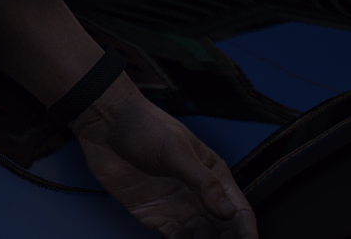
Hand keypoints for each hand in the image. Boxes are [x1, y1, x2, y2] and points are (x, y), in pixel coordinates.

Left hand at [73, 93, 257, 238]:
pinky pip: (174, 238)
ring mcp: (176, 205)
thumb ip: (202, 181)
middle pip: (222, 229)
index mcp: (211, 174)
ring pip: (200, 237)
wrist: (104, 124)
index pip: (237, 209)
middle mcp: (197, 193)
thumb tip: (226, 211)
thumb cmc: (142, 124)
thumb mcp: (176, 149)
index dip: (246, 230)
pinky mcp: (153, 213)